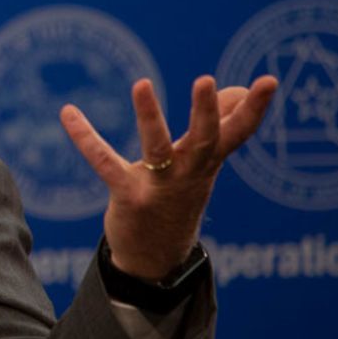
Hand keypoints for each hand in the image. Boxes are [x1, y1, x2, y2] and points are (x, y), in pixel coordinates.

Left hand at [59, 74, 277, 280]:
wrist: (157, 258)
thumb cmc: (179, 198)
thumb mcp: (202, 164)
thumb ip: (218, 126)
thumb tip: (233, 90)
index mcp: (208, 162)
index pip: (238, 133)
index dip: (254, 109)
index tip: (270, 80)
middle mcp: (189, 174)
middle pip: (204, 141)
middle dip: (207, 112)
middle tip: (207, 80)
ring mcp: (159, 187)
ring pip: (157, 150)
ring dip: (150, 117)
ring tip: (141, 83)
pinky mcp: (129, 197)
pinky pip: (105, 163)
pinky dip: (85, 138)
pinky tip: (67, 112)